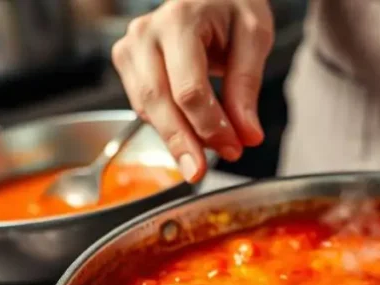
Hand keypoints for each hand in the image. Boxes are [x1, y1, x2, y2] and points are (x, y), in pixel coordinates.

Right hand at [111, 0, 273, 182]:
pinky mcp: (125, 62)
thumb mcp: (254, 37)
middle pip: (159, 103)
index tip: (234, 147)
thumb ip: (246, 86)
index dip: (210, 125)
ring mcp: (129, 47)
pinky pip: (143, 107)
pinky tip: (191, 130)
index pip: (188, 89)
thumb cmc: (232, 7)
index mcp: (180, 21)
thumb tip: (246, 135)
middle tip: (200, 172)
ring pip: (147, 109)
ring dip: (176, 137)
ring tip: (208, 151)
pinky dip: (168, 124)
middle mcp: (145, 33)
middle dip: (182, 143)